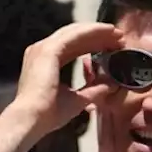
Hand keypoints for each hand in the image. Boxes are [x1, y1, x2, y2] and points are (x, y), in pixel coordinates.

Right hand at [4, 22, 122, 141]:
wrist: (32, 119)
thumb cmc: (49, 114)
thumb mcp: (78, 100)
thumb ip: (94, 90)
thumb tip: (112, 85)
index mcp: (46, 61)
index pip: (73, 47)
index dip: (94, 45)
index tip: (113, 47)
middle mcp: (42, 50)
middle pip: (75, 37)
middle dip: (98, 35)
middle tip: (119, 37)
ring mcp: (43, 48)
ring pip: (76, 33)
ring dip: (98, 31)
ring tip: (118, 33)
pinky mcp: (48, 50)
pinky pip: (74, 36)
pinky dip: (93, 31)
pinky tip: (108, 31)